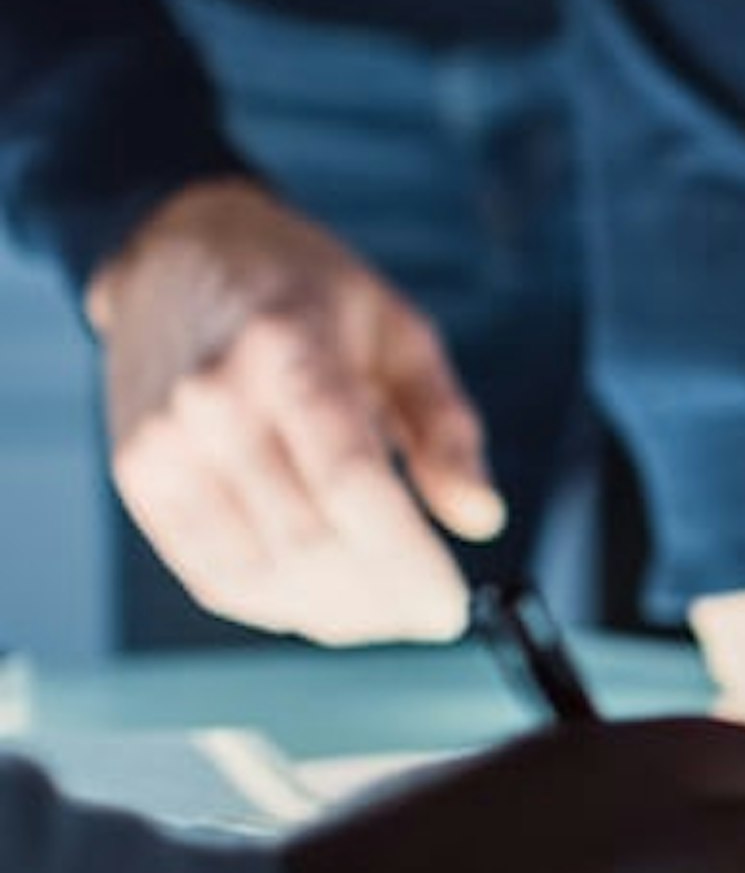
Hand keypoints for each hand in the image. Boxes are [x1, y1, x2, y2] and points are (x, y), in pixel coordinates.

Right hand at [90, 178, 504, 644]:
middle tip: (428, 616)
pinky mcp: (136, 477)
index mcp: (289, 351)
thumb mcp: (402, 335)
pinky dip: (276, 607)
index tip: (451, 610)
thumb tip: (481, 519)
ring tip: (385, 612)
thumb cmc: (306, 295)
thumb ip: (446, 430)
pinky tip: (324, 603)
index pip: (351, 485)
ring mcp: (163, 443)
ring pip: (258, 575)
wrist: (178, 255)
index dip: (406, 563)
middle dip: (382, 602)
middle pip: (307, 542)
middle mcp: (213, 400)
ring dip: (334, 616)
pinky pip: (210, 575)